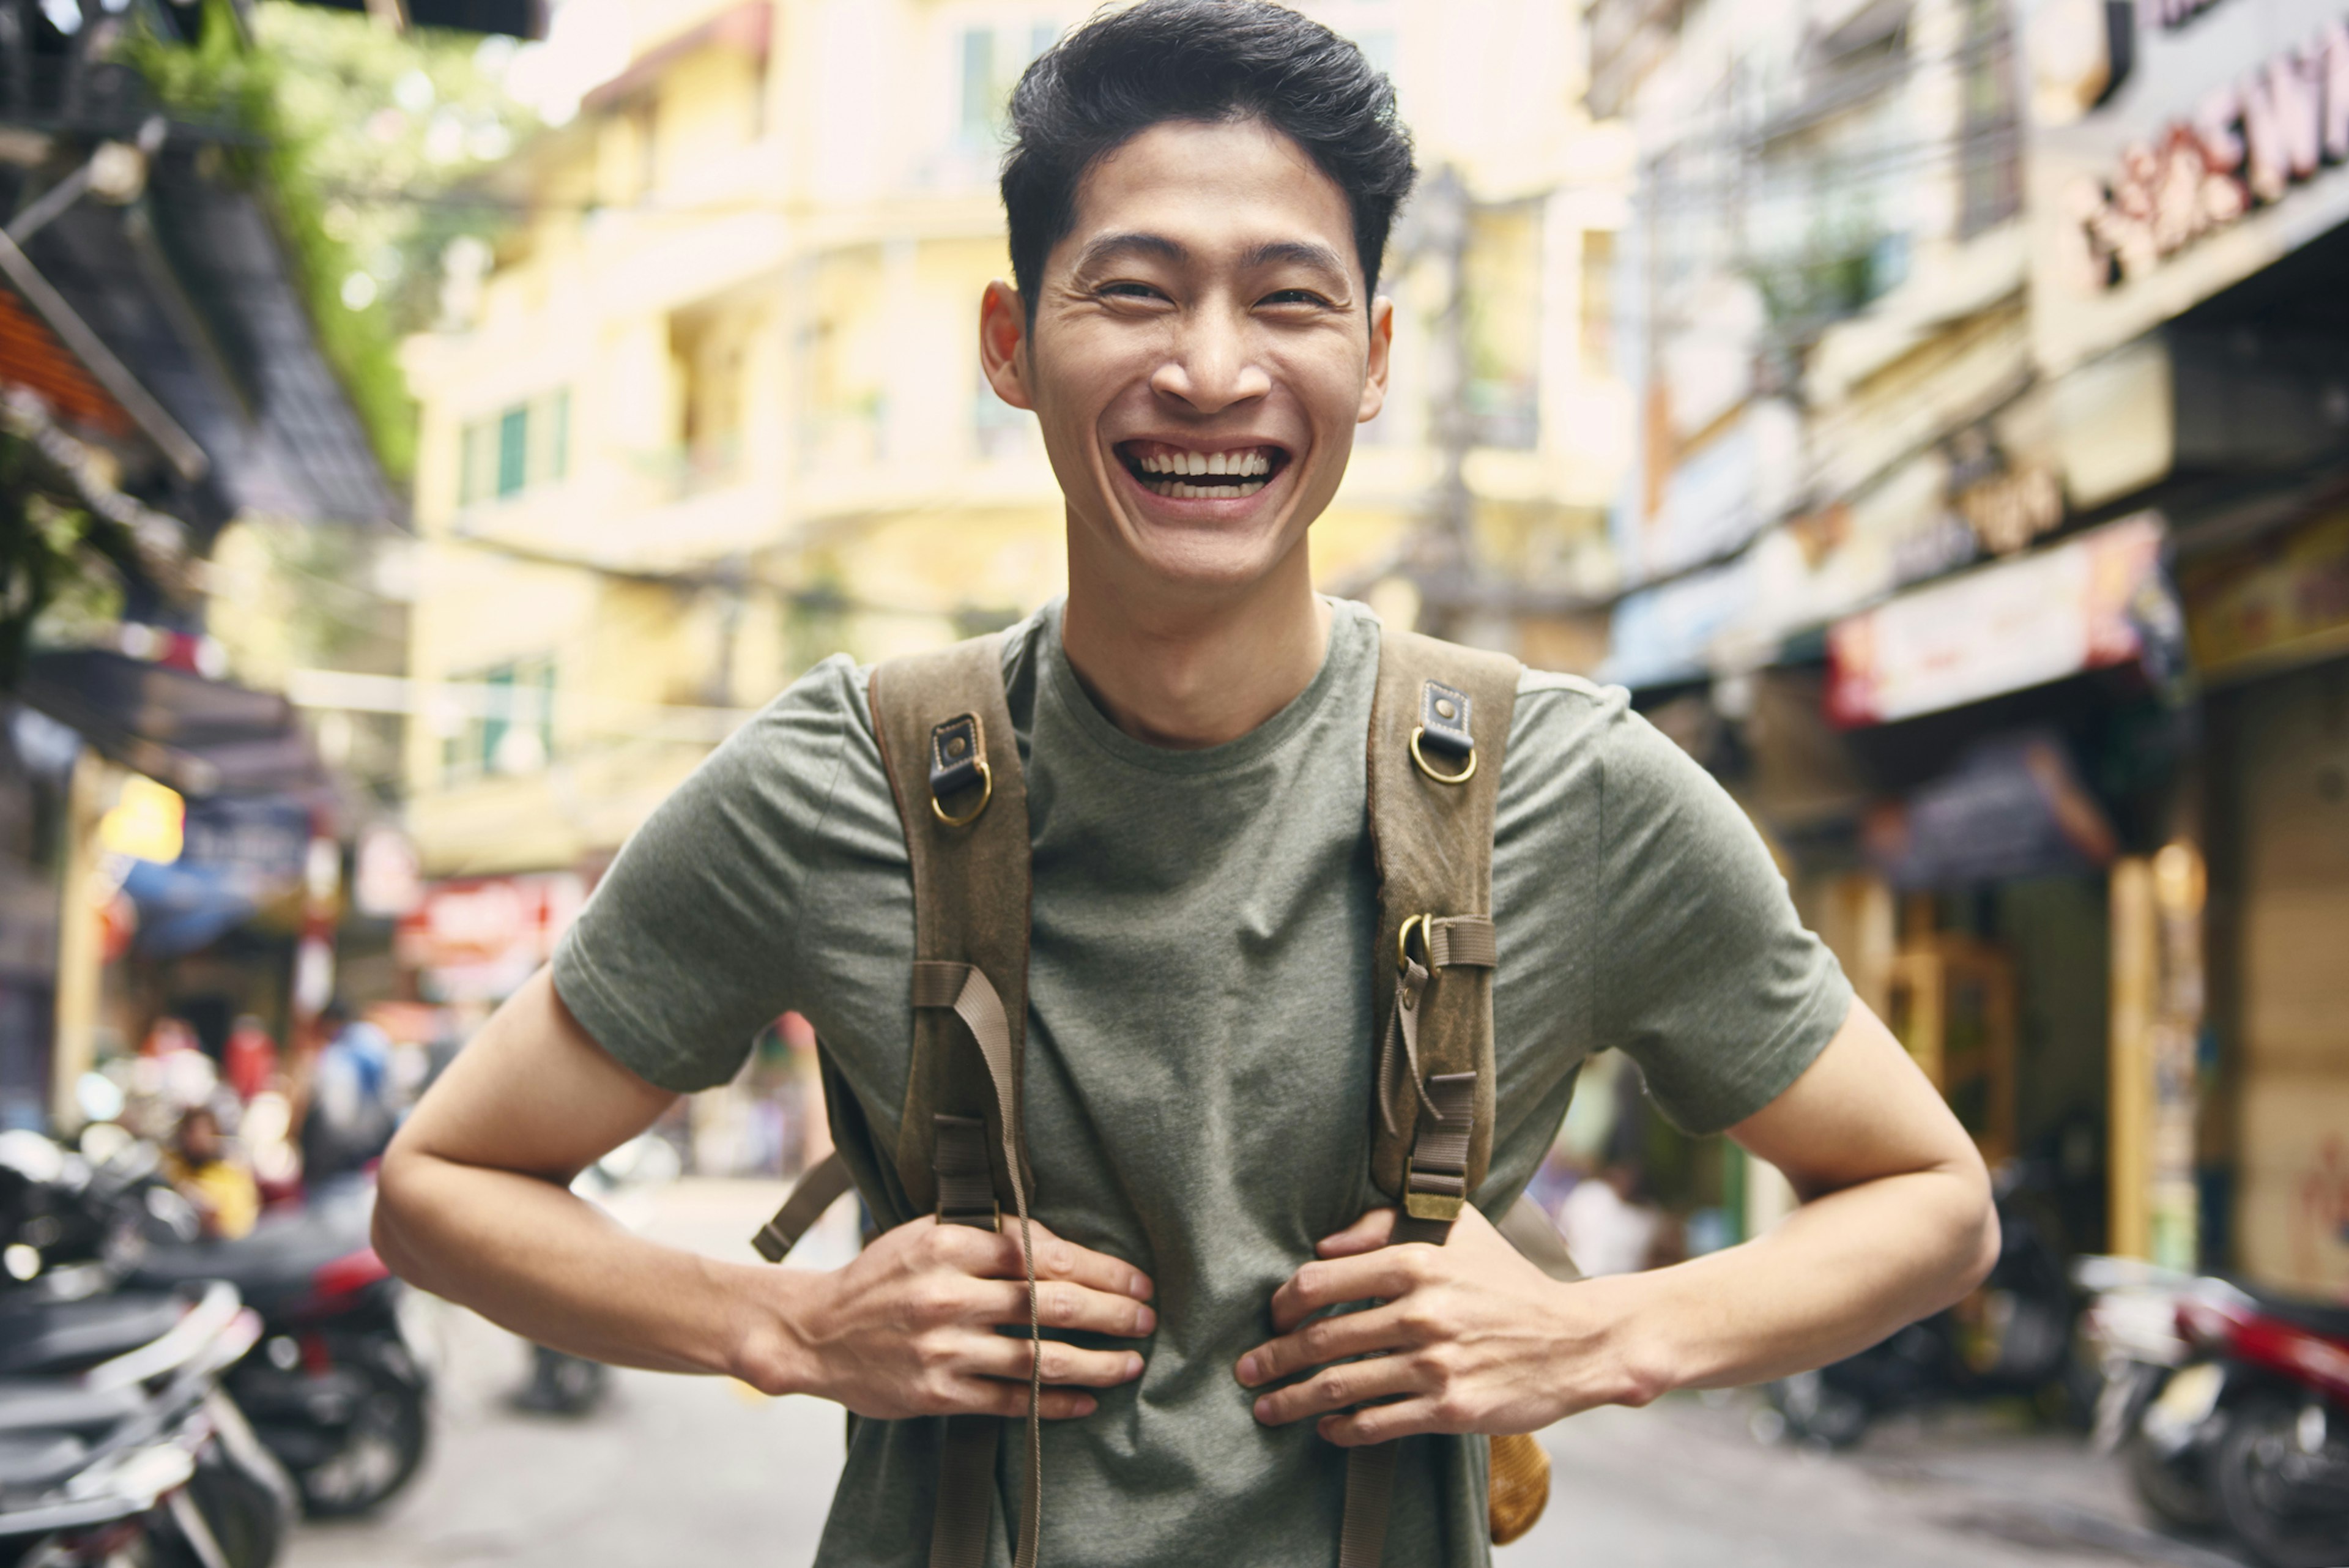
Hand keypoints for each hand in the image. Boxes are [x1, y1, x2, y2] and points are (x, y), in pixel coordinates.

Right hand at [778, 1215, 1153, 1420]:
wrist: (817, 1332)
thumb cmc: (884, 1277)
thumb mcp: (930, 1235)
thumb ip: (992, 1237)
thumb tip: (1066, 1249)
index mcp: (948, 1245)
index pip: (1044, 1254)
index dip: (1100, 1268)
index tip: (1136, 1279)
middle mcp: (947, 1295)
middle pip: (1051, 1304)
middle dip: (1112, 1312)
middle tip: (1147, 1319)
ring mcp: (942, 1348)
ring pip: (1038, 1358)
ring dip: (1096, 1362)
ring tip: (1131, 1363)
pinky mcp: (936, 1393)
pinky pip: (1011, 1402)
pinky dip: (1054, 1405)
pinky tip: (1087, 1400)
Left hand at [1235, 1205, 1647, 1445]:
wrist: (1574, 1340)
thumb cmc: (1509, 1280)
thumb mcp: (1458, 1228)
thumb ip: (1386, 1223)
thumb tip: (1326, 1244)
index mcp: (1417, 1261)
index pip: (1322, 1281)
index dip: (1285, 1302)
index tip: (1273, 1316)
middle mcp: (1422, 1312)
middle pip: (1322, 1340)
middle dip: (1273, 1358)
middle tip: (1247, 1369)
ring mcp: (1435, 1364)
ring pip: (1341, 1386)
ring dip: (1293, 1400)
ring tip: (1267, 1406)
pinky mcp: (1450, 1408)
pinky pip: (1378, 1423)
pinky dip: (1342, 1430)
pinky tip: (1327, 1428)